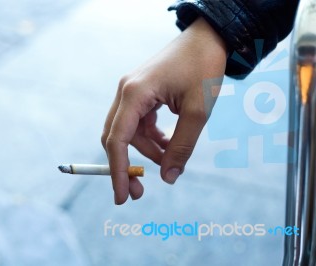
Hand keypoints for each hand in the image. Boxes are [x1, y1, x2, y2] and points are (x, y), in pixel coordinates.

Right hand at [101, 17, 226, 203]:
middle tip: (140, 191)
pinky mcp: (141, 93)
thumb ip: (182, 147)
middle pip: (117, 137)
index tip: (121, 197)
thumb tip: (167, 178)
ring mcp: (132, 91)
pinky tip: (167, 143)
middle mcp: (126, 92)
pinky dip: (151, 137)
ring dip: (146, 150)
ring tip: (169, 158)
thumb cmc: (203, 68)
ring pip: (130, 132)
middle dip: (127, 165)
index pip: (117, 140)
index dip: (117, 171)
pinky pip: (139, 122)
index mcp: (134, 94)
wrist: (208, 38)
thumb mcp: (198, 112)